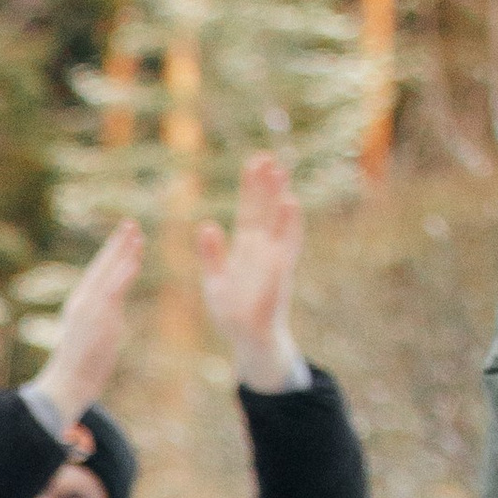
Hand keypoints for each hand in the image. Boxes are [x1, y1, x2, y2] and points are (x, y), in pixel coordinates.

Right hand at [29, 218, 143, 427]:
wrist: (67, 383)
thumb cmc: (80, 368)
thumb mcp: (92, 337)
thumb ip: (102, 320)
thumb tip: (111, 316)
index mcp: (80, 304)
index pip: (97, 273)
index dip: (110, 254)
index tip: (124, 237)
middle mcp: (82, 301)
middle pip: (102, 266)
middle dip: (116, 244)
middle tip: (130, 223)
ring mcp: (89, 308)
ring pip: (108, 274)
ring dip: (123, 252)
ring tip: (136, 234)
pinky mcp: (97, 318)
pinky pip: (113, 290)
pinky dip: (123, 273)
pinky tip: (133, 260)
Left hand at [195, 153, 304, 388]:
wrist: (248, 340)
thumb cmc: (232, 313)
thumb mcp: (215, 281)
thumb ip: (211, 255)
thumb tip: (207, 226)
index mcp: (244, 248)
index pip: (247, 211)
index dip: (250, 188)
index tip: (253, 162)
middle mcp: (261, 248)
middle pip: (263, 210)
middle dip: (265, 184)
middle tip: (267, 156)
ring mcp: (273, 258)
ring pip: (277, 221)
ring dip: (279, 197)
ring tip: (281, 171)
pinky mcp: (280, 271)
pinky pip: (287, 244)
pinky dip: (290, 224)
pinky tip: (291, 203)